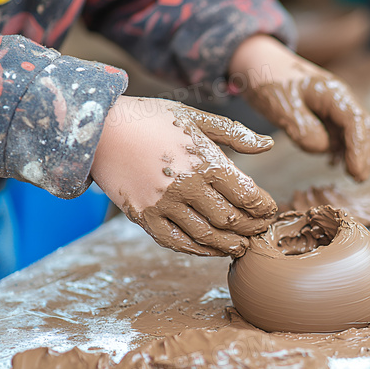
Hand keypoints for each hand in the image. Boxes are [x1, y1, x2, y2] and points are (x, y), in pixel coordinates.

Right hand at [91, 96, 276, 256]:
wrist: (99, 129)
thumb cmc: (151, 118)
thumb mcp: (195, 117)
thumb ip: (234, 134)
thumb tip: (268, 145)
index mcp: (205, 161)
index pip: (248, 196)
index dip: (265, 209)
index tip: (270, 211)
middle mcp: (187, 187)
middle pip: (232, 220)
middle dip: (252, 228)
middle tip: (260, 231)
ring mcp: (164, 206)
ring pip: (207, 237)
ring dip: (230, 245)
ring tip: (241, 245)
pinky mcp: (145, 218)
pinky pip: (177, 242)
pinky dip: (199, 250)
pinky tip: (211, 249)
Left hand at [230, 35, 369, 181]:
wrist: (258, 64)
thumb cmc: (268, 79)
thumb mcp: (281, 106)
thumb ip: (302, 128)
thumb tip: (323, 148)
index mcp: (333, 92)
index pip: (356, 123)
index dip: (359, 149)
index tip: (356, 173)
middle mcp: (339, 99)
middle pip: (363, 128)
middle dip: (363, 154)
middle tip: (358, 179)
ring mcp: (333, 107)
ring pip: (353, 133)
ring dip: (353, 152)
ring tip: (349, 174)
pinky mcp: (325, 114)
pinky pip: (339, 133)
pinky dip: (340, 149)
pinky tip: (333, 162)